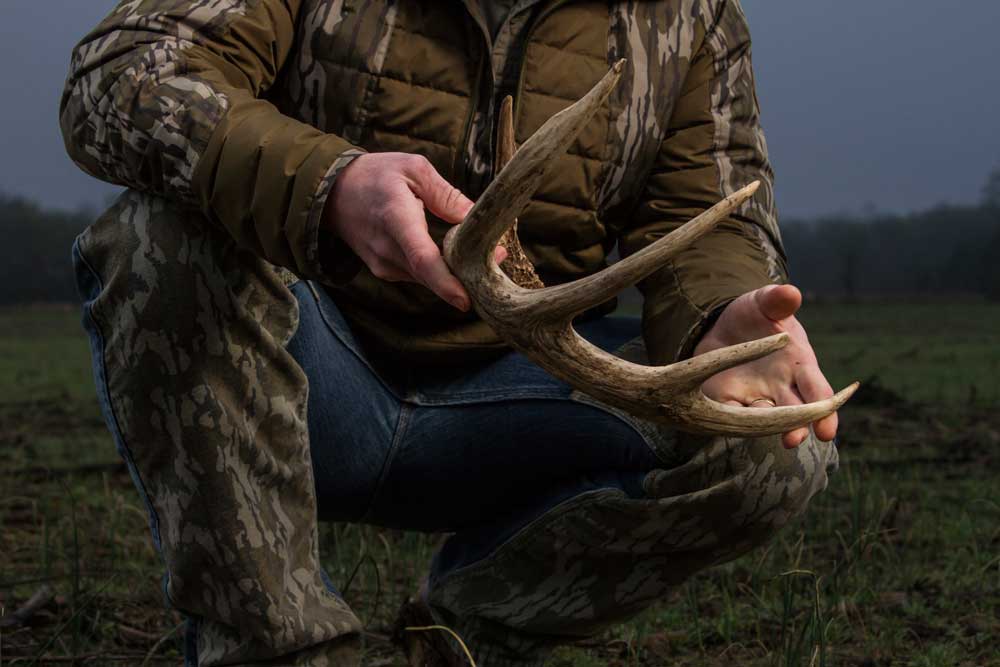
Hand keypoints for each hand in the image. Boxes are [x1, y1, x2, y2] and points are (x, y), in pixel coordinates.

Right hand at [325, 152, 505, 310]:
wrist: (333, 192)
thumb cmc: (376, 175)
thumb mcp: (414, 169)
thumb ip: (446, 194)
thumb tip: (474, 217)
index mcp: (396, 219)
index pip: (423, 259)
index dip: (446, 283)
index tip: (467, 299)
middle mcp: (387, 250)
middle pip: (431, 275)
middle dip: (465, 274)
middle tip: (497, 258)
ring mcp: (383, 264)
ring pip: (427, 278)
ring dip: (453, 272)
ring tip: (478, 253)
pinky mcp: (384, 271)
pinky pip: (418, 276)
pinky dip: (437, 270)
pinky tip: (450, 254)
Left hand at [692, 284, 836, 447]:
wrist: (723, 326)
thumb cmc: (755, 315)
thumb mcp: (764, 304)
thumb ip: (776, 300)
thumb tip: (790, 292)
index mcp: (799, 363)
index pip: (816, 389)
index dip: (825, 409)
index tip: (827, 429)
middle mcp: (783, 386)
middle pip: (796, 412)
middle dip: (797, 426)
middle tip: (794, 439)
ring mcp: (757, 396)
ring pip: (768, 419)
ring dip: (770, 429)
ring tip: (774, 440)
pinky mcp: (730, 399)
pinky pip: (732, 412)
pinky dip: (733, 419)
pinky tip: (729, 423)